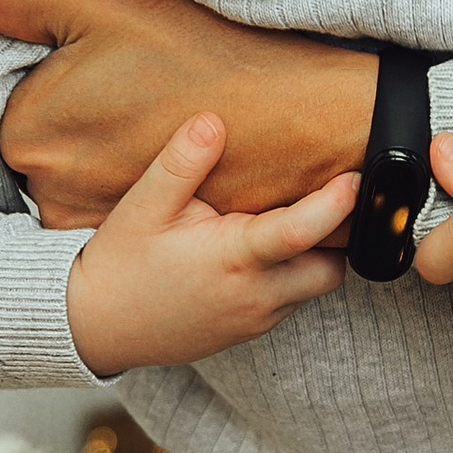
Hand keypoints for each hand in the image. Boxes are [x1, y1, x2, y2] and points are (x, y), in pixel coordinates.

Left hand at [0, 0, 375, 225]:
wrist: (314, 125)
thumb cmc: (211, 50)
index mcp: (29, 132)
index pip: (14, 103)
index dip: (61, 73)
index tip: (113, 61)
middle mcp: (53, 196)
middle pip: (46, 144)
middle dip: (85, 116)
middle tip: (149, 84)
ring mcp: (100, 229)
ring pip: (84, 179)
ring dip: (114, 154)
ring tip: (171, 116)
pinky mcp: (150, 248)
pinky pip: (122, 214)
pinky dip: (144, 189)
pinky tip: (189, 156)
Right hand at [62, 113, 357, 376]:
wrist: (96, 326)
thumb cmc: (121, 263)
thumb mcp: (142, 206)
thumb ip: (180, 164)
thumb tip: (212, 122)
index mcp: (233, 259)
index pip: (301, 232)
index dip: (336, 203)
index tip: (356, 176)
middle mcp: (254, 295)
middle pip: (330, 269)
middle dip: (337, 238)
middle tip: (327, 198)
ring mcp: (255, 319)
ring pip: (313, 288)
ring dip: (313, 257)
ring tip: (294, 219)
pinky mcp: (249, 331)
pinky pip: (289, 302)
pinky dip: (291, 276)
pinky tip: (265, 249)